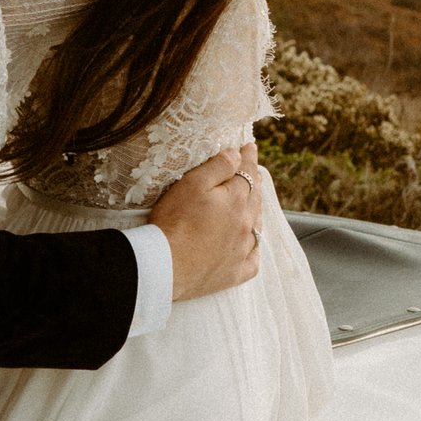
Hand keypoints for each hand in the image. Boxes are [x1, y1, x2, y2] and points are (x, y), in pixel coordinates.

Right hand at [151, 148, 263, 302]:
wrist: (164, 267)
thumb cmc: (174, 222)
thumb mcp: (193, 184)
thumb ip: (218, 166)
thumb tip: (237, 155)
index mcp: (237, 200)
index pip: (247, 172)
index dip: (248, 157)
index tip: (250, 147)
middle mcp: (246, 224)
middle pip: (255, 198)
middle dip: (254, 182)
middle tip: (252, 172)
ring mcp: (242, 251)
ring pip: (256, 227)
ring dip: (255, 212)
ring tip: (253, 204)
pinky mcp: (234, 273)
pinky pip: (252, 260)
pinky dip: (253, 250)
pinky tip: (249, 246)